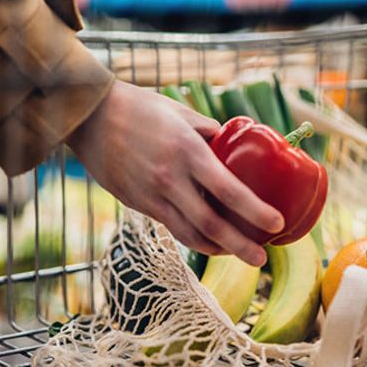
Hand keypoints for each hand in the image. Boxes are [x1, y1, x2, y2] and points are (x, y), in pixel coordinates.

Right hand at [66, 81, 283, 265]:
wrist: (90, 117)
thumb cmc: (140, 107)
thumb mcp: (182, 112)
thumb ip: (209, 132)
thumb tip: (232, 146)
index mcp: (188, 152)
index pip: (229, 190)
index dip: (255, 211)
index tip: (276, 223)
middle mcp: (171, 179)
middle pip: (211, 224)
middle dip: (240, 246)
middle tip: (262, 259)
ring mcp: (152, 195)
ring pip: (190, 234)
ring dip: (218, 249)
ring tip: (239, 253)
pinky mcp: (138, 204)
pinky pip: (171, 227)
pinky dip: (194, 238)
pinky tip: (209, 241)